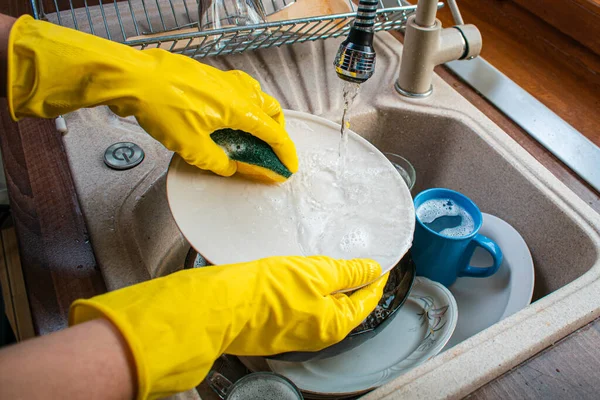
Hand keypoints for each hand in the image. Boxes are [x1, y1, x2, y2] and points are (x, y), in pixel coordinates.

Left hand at [7, 16, 296, 178]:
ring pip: (256, 98)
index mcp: (239, 108)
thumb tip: (230, 165)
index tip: (288, 167)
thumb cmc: (162, 108)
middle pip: (271, 111)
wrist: (134, 78)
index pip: (273, 133)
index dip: (284, 153)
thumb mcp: (191, 148)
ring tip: (250, 137)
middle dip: (276, 133)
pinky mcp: (209, 77)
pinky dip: (243, 108)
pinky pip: (238, 92)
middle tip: (270, 152)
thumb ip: (218, 161)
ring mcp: (223, 80)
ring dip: (261, 118)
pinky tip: (225, 120)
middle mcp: (237, 90)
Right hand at [70, 256, 387, 398]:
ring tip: (325, 259)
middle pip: (344, 304)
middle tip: (353, 256)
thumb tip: (371, 269)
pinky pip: (298, 304)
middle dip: (350, 280)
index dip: (375, 278)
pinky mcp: (275, 323)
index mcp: (334, 325)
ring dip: (326, 282)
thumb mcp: (316, 273)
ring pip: (320, 303)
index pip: (367, 300)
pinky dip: (305, 287)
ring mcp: (295, 330)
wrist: (219, 306)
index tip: (378, 262)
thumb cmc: (265, 292)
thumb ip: (347, 272)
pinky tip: (298, 271)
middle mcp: (317, 333)